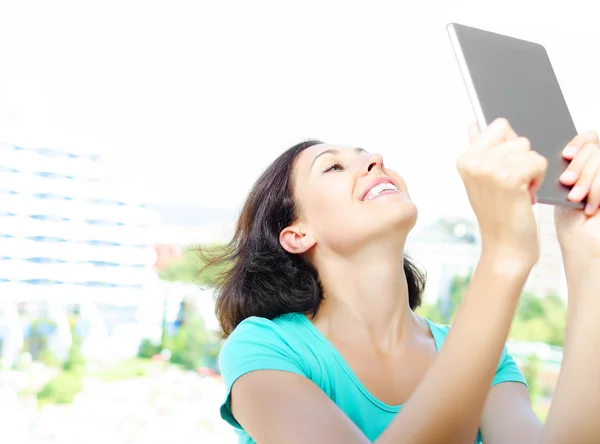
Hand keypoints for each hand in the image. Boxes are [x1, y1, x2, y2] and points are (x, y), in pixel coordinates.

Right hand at [459, 118, 546, 266]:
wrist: (504, 245)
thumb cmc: (497, 212)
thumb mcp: (482, 178)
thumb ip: (478, 148)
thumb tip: (473, 123)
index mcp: (465, 158)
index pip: (499, 126)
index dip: (509, 148)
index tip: (501, 172)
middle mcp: (473, 161)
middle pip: (516, 136)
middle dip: (521, 158)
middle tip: (510, 184)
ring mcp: (488, 168)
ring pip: (528, 148)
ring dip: (530, 170)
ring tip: (517, 191)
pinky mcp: (508, 177)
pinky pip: (538, 161)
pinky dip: (537, 180)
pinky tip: (524, 196)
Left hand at [555, 130, 599, 262]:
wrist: (581, 244)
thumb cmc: (570, 218)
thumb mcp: (557, 188)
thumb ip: (557, 166)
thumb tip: (545, 148)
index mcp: (586, 161)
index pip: (589, 137)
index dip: (579, 142)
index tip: (565, 154)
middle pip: (596, 148)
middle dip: (580, 165)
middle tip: (566, 181)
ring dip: (588, 179)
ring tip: (575, 197)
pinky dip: (598, 190)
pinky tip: (589, 206)